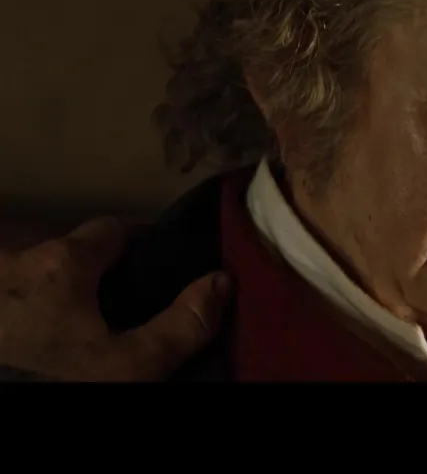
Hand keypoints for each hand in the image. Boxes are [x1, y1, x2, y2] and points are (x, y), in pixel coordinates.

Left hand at [0, 217, 231, 380]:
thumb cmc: (60, 381)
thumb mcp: (132, 365)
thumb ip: (183, 323)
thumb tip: (222, 281)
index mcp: (63, 262)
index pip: (113, 228)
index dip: (142, 241)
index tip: (161, 261)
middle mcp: (17, 263)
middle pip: (73, 253)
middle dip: (98, 273)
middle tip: (122, 306)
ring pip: (40, 279)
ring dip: (59, 294)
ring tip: (82, 327)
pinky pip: (17, 301)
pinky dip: (34, 311)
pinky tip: (46, 339)